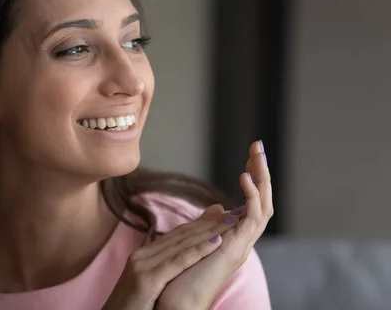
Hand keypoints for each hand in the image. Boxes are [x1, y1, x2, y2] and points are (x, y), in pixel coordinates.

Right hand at [101, 207, 241, 309]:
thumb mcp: (144, 287)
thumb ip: (158, 272)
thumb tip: (175, 267)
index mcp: (142, 257)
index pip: (177, 235)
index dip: (201, 224)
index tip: (221, 215)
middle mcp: (142, 256)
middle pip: (182, 235)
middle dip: (210, 223)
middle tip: (232, 212)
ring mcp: (142, 266)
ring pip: (183, 244)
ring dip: (210, 231)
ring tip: (231, 221)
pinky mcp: (147, 279)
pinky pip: (177, 262)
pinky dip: (199, 250)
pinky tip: (217, 241)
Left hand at [156, 140, 273, 309]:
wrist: (176, 301)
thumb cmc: (183, 276)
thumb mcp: (198, 240)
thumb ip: (209, 223)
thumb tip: (217, 206)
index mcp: (234, 236)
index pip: (250, 200)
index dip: (252, 177)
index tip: (250, 154)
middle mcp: (242, 239)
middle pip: (261, 200)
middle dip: (261, 172)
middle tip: (257, 146)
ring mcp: (242, 244)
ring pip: (264, 206)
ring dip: (262, 178)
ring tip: (257, 154)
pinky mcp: (238, 248)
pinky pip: (253, 218)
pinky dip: (251, 196)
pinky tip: (244, 176)